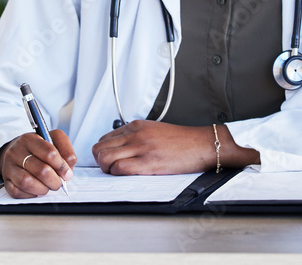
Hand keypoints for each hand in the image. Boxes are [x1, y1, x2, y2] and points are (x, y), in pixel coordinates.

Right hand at [0, 130, 75, 197]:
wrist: (16, 150)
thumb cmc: (39, 147)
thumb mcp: (54, 139)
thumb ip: (66, 150)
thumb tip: (68, 169)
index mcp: (30, 139)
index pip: (49, 153)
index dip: (62, 166)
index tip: (67, 173)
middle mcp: (17, 151)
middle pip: (41, 170)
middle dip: (55, 181)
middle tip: (59, 183)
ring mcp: (9, 166)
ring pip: (27, 182)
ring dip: (43, 189)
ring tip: (48, 187)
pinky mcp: (6, 180)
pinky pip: (17, 192)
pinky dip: (30, 194)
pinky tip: (36, 189)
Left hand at [92, 120, 218, 174]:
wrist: (201, 144)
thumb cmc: (182, 141)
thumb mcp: (154, 130)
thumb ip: (137, 136)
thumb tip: (121, 148)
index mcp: (136, 126)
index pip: (105, 138)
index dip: (103, 152)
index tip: (109, 159)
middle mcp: (135, 134)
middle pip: (100, 148)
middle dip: (100, 161)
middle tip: (110, 168)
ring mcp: (141, 147)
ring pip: (105, 158)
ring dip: (106, 169)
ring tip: (117, 173)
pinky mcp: (148, 162)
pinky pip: (120, 168)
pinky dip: (117, 174)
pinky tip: (128, 175)